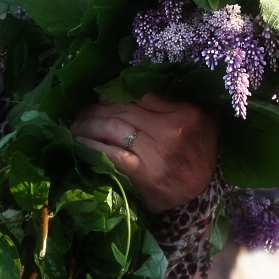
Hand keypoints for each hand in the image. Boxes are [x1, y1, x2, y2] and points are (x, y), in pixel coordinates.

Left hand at [70, 93, 218, 212]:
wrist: (202, 198)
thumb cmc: (198, 156)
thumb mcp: (202, 122)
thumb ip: (181, 100)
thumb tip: (146, 80)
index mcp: (185, 112)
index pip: (140, 94)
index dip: (115, 94)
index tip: (101, 97)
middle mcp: (170, 130)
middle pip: (123, 109)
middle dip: (97, 109)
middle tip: (82, 111)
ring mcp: (156, 152)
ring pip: (112, 127)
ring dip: (89, 124)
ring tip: (76, 125)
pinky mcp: (143, 174)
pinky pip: (110, 153)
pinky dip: (91, 146)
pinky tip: (79, 143)